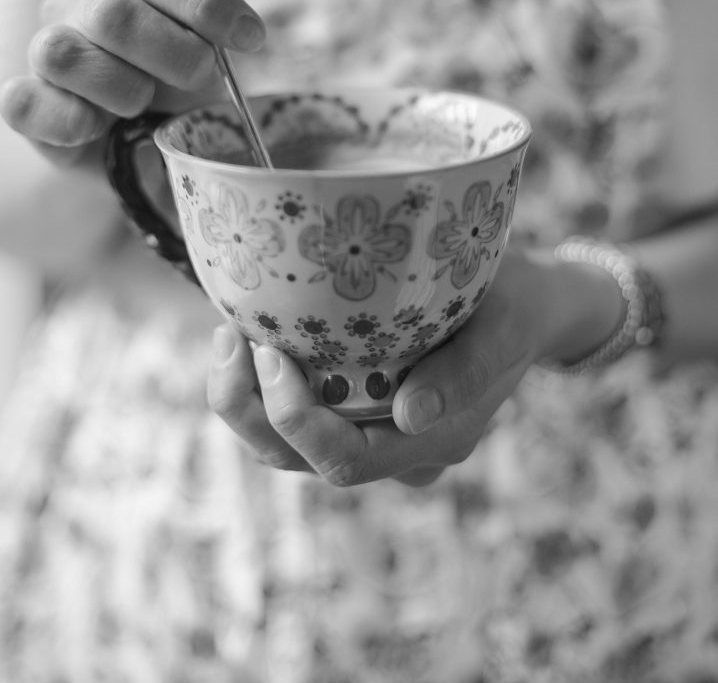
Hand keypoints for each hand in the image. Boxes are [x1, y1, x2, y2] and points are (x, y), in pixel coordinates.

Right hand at [0, 0, 264, 166]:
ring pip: (64, 55)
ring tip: (144, 106)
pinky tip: (101, 129)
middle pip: (111, 14)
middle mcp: (73, 3)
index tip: (251, 38)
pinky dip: (71, 120)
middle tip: (202, 78)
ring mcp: (43, 51)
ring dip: (123, 90)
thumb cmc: (171, 78)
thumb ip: (214, 17)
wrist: (138, 141)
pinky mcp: (28, 104)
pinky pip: (24, 103)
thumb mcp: (204, 44)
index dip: (202, 1)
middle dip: (174, 54)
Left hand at [207, 249, 568, 487]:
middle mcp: (395, 447)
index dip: (297, 420)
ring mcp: (374, 426)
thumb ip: (466, 370)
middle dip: (249, 410)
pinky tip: (249, 330)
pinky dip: (264, 380)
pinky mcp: (359, 398)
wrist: (535, 304)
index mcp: (433, 438)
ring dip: (245, 396)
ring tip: (226, 332)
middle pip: (300, 459)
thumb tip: (411, 416)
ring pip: (288, 442)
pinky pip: (299, 406)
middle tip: (229, 340)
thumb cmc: (520, 305)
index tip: (272, 352)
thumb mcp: (506, 323)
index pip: (347, 462)